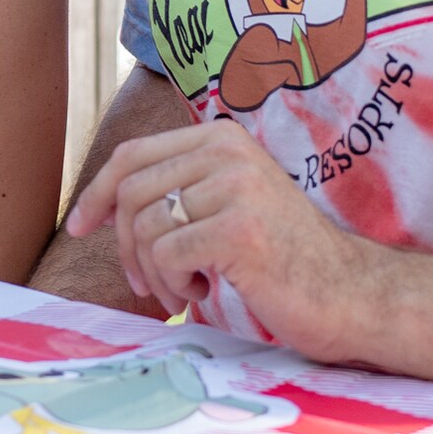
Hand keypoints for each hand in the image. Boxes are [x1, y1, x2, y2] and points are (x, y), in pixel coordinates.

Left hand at [64, 118, 385, 357]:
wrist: (353, 296)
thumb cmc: (284, 259)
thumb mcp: (229, 202)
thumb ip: (181, 188)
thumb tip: (99, 202)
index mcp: (221, 137)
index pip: (132, 155)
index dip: (96, 192)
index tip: (79, 228)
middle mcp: (227, 151)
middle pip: (131, 192)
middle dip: (124, 245)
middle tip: (145, 282)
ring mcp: (235, 186)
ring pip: (146, 226)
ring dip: (153, 272)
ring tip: (183, 292)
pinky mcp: (239, 229)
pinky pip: (167, 254)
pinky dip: (174, 283)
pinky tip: (204, 293)